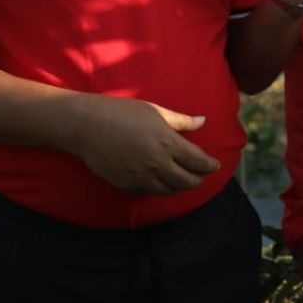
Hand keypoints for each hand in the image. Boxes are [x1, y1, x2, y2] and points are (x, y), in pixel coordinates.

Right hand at [71, 95, 219, 194]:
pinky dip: (158, 187)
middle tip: (201, 175)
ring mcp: (142, 177)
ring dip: (179, 186)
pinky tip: (159, 180)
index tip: (215, 165)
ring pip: (169, 190)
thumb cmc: (121, 112)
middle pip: (187, 181)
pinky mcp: (127, 185)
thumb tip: (203, 121)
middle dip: (197, 179)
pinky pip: (149, 191)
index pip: (198, 161)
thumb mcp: (155, 111)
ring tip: (182, 178)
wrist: (87, 126)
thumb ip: (181, 121)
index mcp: (167, 143)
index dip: (209, 165)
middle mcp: (157, 164)